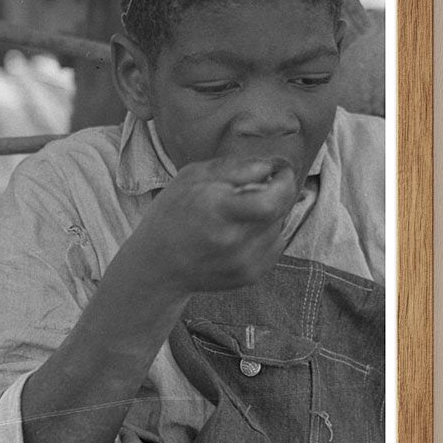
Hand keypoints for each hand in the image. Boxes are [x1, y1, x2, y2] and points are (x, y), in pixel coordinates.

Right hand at [129, 155, 298, 294]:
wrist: (157, 265)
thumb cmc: (172, 214)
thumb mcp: (192, 176)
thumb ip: (235, 168)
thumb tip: (271, 166)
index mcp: (218, 209)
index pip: (273, 199)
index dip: (284, 182)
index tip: (280, 172)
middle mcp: (234, 240)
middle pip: (280, 211)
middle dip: (276, 194)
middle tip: (258, 189)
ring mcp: (244, 262)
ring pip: (279, 228)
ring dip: (268, 216)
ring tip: (239, 215)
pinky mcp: (250, 276)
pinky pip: (275, 247)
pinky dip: (265, 235)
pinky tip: (240, 233)